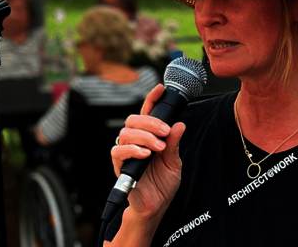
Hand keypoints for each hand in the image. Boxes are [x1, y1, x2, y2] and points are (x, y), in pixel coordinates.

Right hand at [111, 84, 185, 219]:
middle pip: (133, 120)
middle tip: (165, 132)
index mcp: (148, 138)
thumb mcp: (174, 162)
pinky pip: (118, 152)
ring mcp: (126, 154)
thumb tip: (179, 125)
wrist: (155, 207)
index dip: (151, 99)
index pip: (147, 114)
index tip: (160, 89)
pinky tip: (145, 154)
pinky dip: (133, 150)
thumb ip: (174, 144)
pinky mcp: (119, 166)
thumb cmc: (162, 185)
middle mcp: (135, 142)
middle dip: (150, 122)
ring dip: (144, 136)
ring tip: (158, 147)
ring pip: (125, 133)